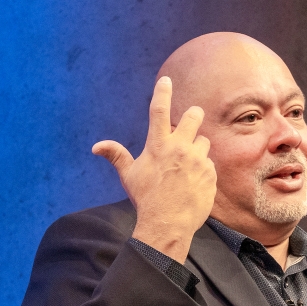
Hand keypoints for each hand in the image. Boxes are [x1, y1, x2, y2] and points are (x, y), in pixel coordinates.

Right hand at [92, 76, 216, 263]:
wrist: (167, 224)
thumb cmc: (146, 199)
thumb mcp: (129, 176)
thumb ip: (117, 156)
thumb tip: (96, 147)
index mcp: (158, 145)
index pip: (159, 110)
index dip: (163, 92)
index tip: (167, 80)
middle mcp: (180, 148)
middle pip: (194, 116)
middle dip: (193, 115)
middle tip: (192, 119)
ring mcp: (198, 161)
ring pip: (204, 142)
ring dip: (197, 149)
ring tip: (186, 167)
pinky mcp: (210, 174)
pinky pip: (209, 165)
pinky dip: (202, 170)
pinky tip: (193, 184)